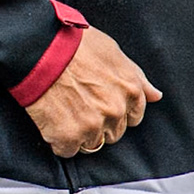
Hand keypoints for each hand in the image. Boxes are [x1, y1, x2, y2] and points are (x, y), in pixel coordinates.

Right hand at [23, 25, 161, 157]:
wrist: (38, 48)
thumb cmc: (73, 44)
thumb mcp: (113, 53)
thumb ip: (136, 77)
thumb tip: (155, 95)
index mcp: (130, 91)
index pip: (132, 118)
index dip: (115, 111)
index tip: (98, 103)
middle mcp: (116, 112)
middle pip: (113, 133)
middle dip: (98, 123)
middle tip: (76, 105)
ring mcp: (93, 126)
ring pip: (91, 143)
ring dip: (78, 133)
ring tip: (61, 112)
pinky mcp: (68, 136)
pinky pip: (66, 150)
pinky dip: (58, 140)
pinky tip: (50, 121)